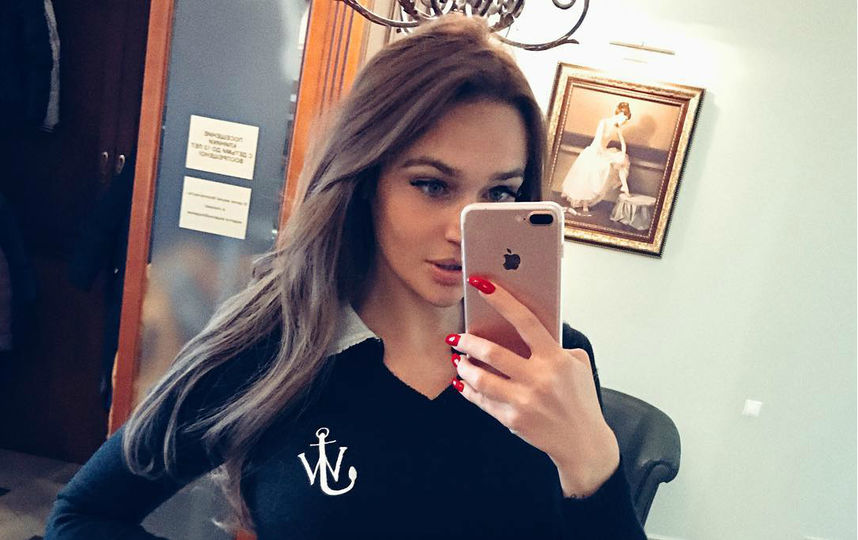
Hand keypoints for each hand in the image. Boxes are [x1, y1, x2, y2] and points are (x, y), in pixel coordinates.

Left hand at [449, 276, 619, 496]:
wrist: (583, 443)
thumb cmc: (580, 399)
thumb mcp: (578, 366)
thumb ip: (556, 346)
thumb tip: (525, 328)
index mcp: (555, 359)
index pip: (524, 321)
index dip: (501, 299)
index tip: (480, 283)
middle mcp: (539, 379)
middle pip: (493, 353)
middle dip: (468, 341)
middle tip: (456, 336)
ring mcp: (524, 401)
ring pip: (481, 378)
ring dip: (464, 366)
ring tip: (458, 359)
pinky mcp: (513, 420)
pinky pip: (482, 401)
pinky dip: (468, 389)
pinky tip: (462, 382)